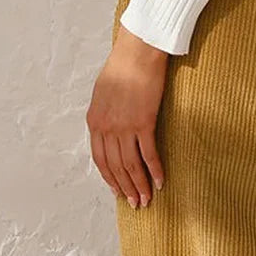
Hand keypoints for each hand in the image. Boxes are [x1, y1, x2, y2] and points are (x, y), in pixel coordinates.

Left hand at [87, 26, 168, 206]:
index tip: (118, 191)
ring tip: (147, 199)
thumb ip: (104, 115)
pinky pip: (148, 154)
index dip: (110, 178)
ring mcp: (125, 126)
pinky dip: (155, 171)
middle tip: (135, 203)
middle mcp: (106, 127)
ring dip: (139, 185)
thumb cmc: (122, 67)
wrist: (137, 52)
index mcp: (94, 121)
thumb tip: (110, 131)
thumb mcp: (103, 93)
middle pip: (115, 167)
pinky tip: (160, 182)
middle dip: (125, 188)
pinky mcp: (144, 122)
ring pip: (131, 165)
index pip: (100, 159)